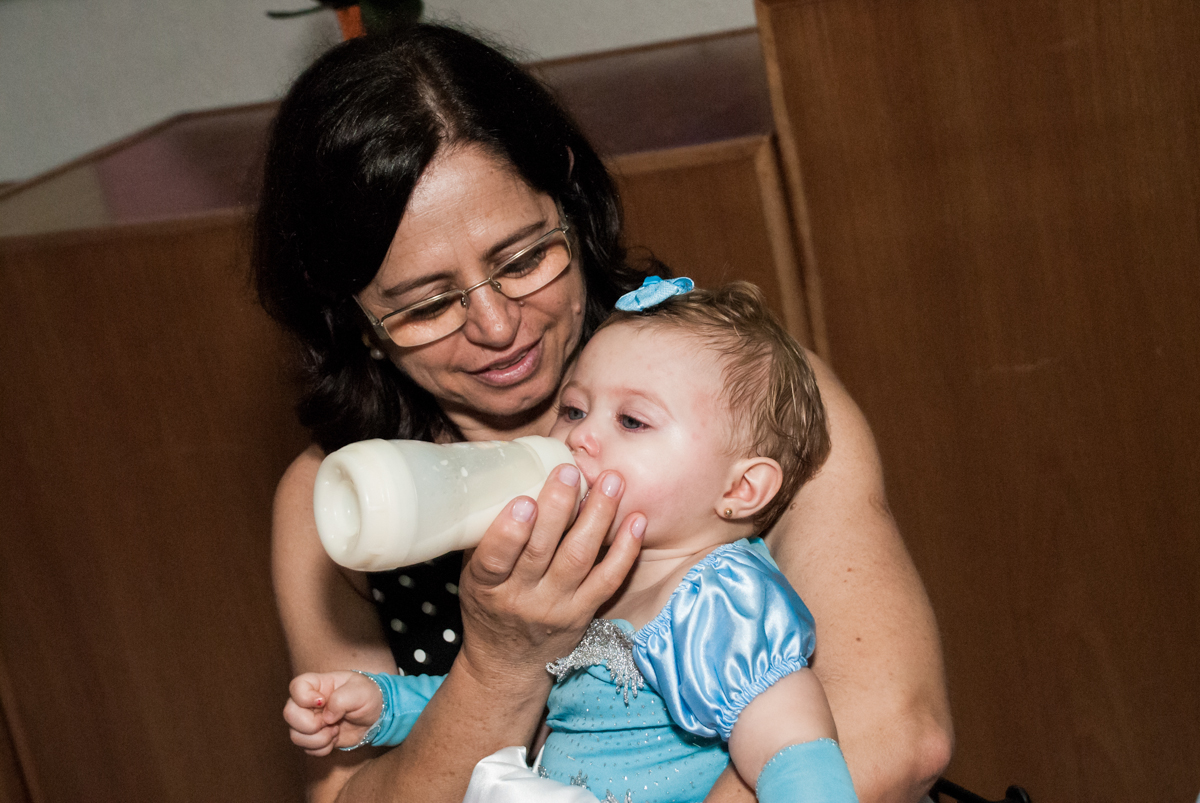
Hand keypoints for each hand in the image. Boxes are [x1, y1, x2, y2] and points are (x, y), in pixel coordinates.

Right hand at [283, 670, 382, 756]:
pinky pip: (307, 749)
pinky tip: (334, 739)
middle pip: (289, 714)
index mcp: (318, 684)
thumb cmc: (368, 696)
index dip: (305, 698)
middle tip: (331, 722)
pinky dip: (322, 748)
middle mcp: (308, 703)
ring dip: (318, 739)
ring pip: (295, 735)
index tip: (323, 701)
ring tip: (335, 731)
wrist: (376, 717)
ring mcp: (309, 721)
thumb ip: (341, 699)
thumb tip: (326, 717)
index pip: (296, 687)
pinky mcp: (314, 738)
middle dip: (311, 724)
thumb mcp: (361, 692)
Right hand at [457, 465, 644, 684]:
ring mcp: (557, 606)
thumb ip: (486, 537)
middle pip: (542, 550)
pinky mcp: (585, 612)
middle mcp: (522, 598)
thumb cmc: (489, 607)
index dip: (509, 531)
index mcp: (487, 586)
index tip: (524, 501)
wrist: (509, 664)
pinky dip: (625, 549)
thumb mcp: (472, 576)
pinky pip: (609, 579)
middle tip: (571, 472)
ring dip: (598, 517)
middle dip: (559, 507)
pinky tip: (636, 520)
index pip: (495, 559)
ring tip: (611, 482)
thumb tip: (501, 478)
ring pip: (580, 558)